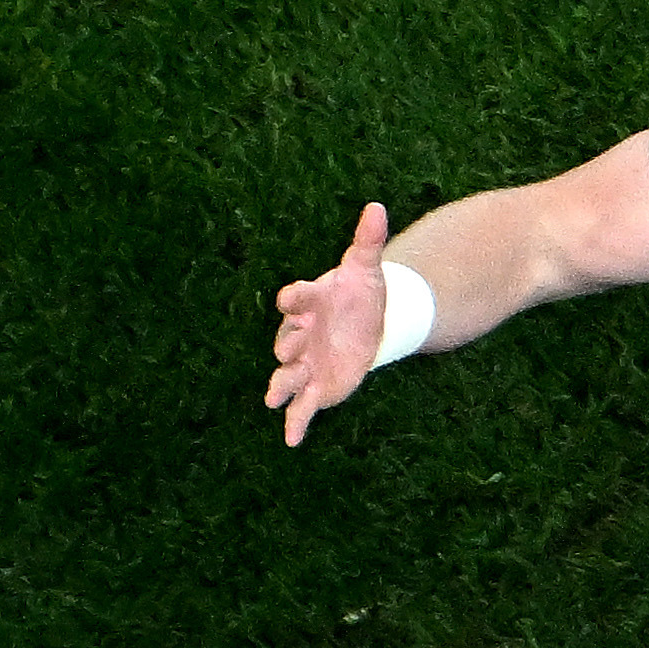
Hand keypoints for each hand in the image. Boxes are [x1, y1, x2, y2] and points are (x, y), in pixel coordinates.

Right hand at [267, 203, 389, 449]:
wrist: (368, 323)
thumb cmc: (361, 295)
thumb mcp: (366, 268)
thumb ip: (367, 241)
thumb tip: (377, 207)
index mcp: (309, 303)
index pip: (297, 299)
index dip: (294, 298)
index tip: (290, 299)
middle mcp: (301, 334)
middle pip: (287, 341)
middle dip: (287, 347)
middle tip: (288, 352)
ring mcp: (307, 363)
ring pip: (287, 376)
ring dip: (280, 385)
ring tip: (271, 397)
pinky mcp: (318, 386)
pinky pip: (303, 406)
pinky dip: (295, 422)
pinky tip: (291, 440)